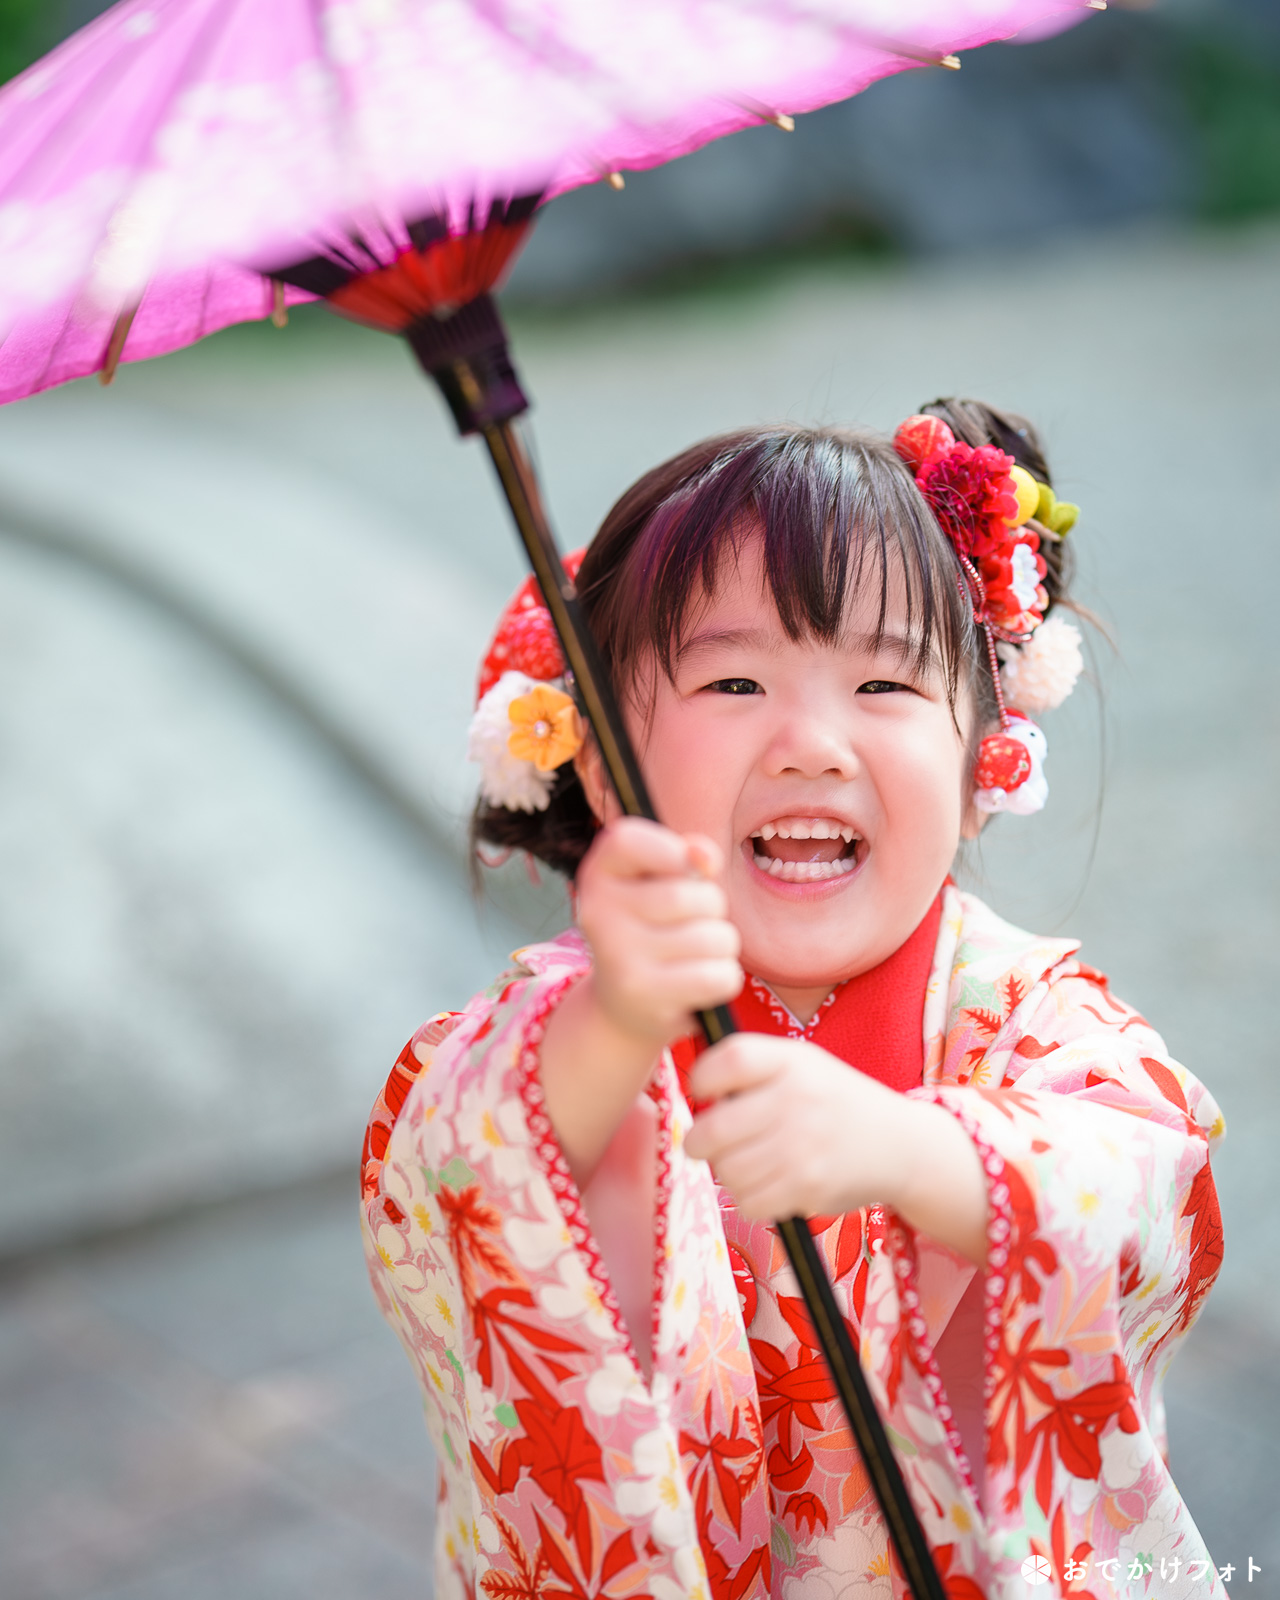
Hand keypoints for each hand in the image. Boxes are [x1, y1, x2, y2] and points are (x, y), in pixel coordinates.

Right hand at [577, 817, 742, 1045]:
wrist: (624, 1004)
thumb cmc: (654, 929)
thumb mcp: (662, 884)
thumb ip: (685, 858)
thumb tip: (704, 858)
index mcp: (598, 875)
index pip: (625, 839)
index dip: (669, 849)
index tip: (684, 867)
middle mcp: (598, 913)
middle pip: (691, 894)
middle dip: (712, 908)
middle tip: (691, 924)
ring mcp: (618, 956)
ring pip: (713, 937)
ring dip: (721, 947)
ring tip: (694, 956)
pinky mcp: (644, 994)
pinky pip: (719, 975)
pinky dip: (724, 978)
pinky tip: (699, 983)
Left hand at [684, 1035, 987, 1262]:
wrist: (900, 1145)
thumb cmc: (834, 1103)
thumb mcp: (803, 1065)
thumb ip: (755, 1068)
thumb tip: (694, 1087)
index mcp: (792, 1061)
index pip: (728, 1059)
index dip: (702, 1077)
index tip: (704, 1092)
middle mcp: (797, 1100)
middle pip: (713, 1127)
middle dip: (699, 1141)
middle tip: (706, 1143)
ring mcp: (802, 1145)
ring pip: (726, 1170)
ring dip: (727, 1172)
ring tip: (748, 1163)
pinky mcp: (807, 1186)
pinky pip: (747, 1201)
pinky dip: (749, 1198)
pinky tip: (768, 1184)